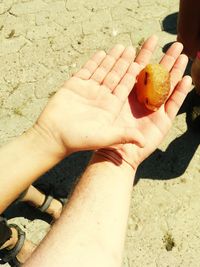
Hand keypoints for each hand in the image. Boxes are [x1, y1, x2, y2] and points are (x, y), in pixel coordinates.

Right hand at [34, 41, 159, 155]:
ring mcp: (88, 90)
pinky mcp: (74, 85)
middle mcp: (101, 97)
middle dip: (123, 63)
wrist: (53, 136)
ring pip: (102, 71)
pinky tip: (102, 53)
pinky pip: (87, 70)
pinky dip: (94, 62)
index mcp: (110, 107)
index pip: (124, 88)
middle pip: (115, 76)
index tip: (141, 63)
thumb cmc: (78, 139)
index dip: (132, 76)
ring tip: (121, 47)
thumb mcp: (104, 137)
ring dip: (111, 59)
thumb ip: (124, 135)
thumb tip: (144, 142)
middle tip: (133, 49)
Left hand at [97, 40, 191, 169]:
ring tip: (184, 56)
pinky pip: (173, 104)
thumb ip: (109, 95)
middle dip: (165, 59)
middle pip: (157, 76)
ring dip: (175, 72)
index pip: (138, 70)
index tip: (152, 40)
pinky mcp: (163, 121)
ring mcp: (154, 109)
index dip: (145, 55)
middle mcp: (143, 99)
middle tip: (175, 43)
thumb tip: (106, 74)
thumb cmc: (110, 134)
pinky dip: (180, 93)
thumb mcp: (108, 111)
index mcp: (128, 94)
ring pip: (167, 87)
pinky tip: (186, 80)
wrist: (118, 155)